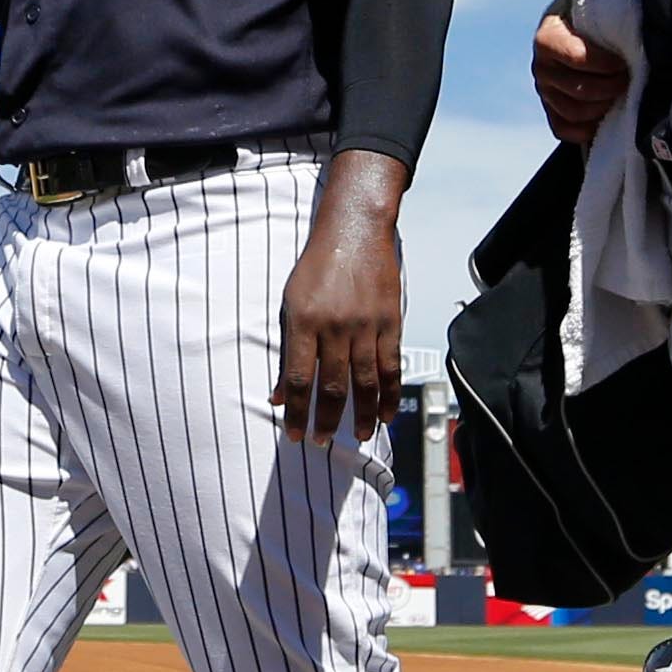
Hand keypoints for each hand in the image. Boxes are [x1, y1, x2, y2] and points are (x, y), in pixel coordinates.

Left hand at [275, 150, 411, 445]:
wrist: (355, 229)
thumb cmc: (317, 266)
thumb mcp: (291, 301)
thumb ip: (288, 348)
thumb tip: (280, 393)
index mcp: (304, 321)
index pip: (299, 378)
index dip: (297, 411)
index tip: (295, 433)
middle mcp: (335, 326)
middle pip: (332, 385)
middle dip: (325, 419)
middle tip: (320, 442)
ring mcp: (366, 325)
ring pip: (365, 382)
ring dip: (362, 414)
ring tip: (359, 436)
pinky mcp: (390, 322)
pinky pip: (391, 366)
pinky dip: (389, 394)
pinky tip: (386, 413)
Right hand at [532, 12, 627, 145]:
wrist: (576, 25)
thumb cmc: (592, 18)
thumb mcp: (595, 11)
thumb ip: (608, 22)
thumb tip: (631, 39)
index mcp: (547, 39)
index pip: (579, 59)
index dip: (606, 64)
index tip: (624, 61)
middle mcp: (541, 68)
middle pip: (580, 90)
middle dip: (612, 87)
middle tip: (629, 79)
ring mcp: (544, 91)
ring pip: (574, 112)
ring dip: (603, 107)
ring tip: (621, 95)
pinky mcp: (549, 110)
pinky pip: (564, 129)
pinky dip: (586, 129)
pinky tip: (605, 116)